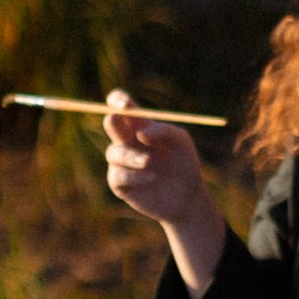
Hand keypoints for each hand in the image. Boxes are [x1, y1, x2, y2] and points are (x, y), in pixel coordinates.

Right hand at [103, 93, 228, 295]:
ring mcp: (121, 163)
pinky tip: (151, 177)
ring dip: (130, 156)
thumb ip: (163, 131)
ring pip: (113, 152)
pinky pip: (118, 175)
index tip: (123, 103)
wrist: (187, 198)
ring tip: (148, 162)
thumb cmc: (184, 164)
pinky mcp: (120, 184)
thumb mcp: (180, 142)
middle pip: (111, 124)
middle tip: (116, 120)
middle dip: (112, 121)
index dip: (118, 100)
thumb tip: (140, 133)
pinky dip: (134, 175)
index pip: (123, 107)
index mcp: (140, 127)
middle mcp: (127, 142)